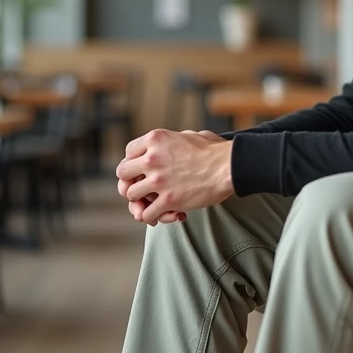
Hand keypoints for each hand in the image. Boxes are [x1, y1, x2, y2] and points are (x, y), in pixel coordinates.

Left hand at [116, 129, 234, 225]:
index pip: (129, 152)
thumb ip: (173, 140)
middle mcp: (152, 158)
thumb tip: (173, 143)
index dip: (133, 163)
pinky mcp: (168, 200)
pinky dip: (151, 217)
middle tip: (141, 189)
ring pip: (131, 195)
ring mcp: (158, 180)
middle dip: (130, 182)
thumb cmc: (214, 151)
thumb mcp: (189, 135)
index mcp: (156, 139)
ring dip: (140, 201)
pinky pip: (146, 214)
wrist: (229, 167)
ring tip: (151, 205)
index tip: (140, 171)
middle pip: (123, 173)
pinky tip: (160, 216)